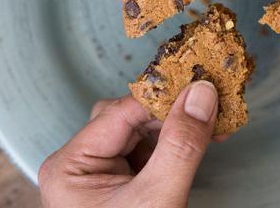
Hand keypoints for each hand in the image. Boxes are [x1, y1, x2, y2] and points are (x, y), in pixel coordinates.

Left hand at [39, 81, 218, 207]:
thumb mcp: (158, 199)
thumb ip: (180, 145)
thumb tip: (201, 94)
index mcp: (69, 166)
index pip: (119, 114)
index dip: (162, 97)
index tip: (202, 84)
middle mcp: (76, 166)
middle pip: (126, 120)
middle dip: (169, 115)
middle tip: (210, 107)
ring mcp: (95, 177)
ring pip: (137, 135)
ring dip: (173, 131)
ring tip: (209, 129)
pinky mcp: (115, 188)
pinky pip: (143, 155)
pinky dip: (170, 149)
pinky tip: (195, 145)